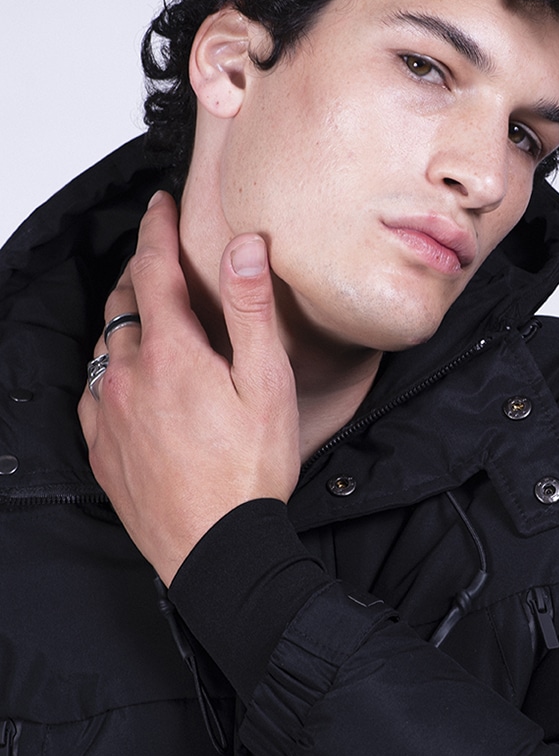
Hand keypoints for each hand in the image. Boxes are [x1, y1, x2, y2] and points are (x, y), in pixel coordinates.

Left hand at [79, 191, 299, 584]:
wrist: (218, 550)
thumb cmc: (250, 472)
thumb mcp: (267, 384)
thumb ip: (251, 310)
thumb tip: (243, 245)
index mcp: (172, 354)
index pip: (154, 270)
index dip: (157, 230)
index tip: (160, 204)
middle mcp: (129, 378)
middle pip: (123, 304)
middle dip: (139, 272)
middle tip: (158, 258)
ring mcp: (109, 416)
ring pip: (104, 348)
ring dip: (123, 323)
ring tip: (145, 316)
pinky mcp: (103, 451)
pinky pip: (94, 394)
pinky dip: (109, 372)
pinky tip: (126, 382)